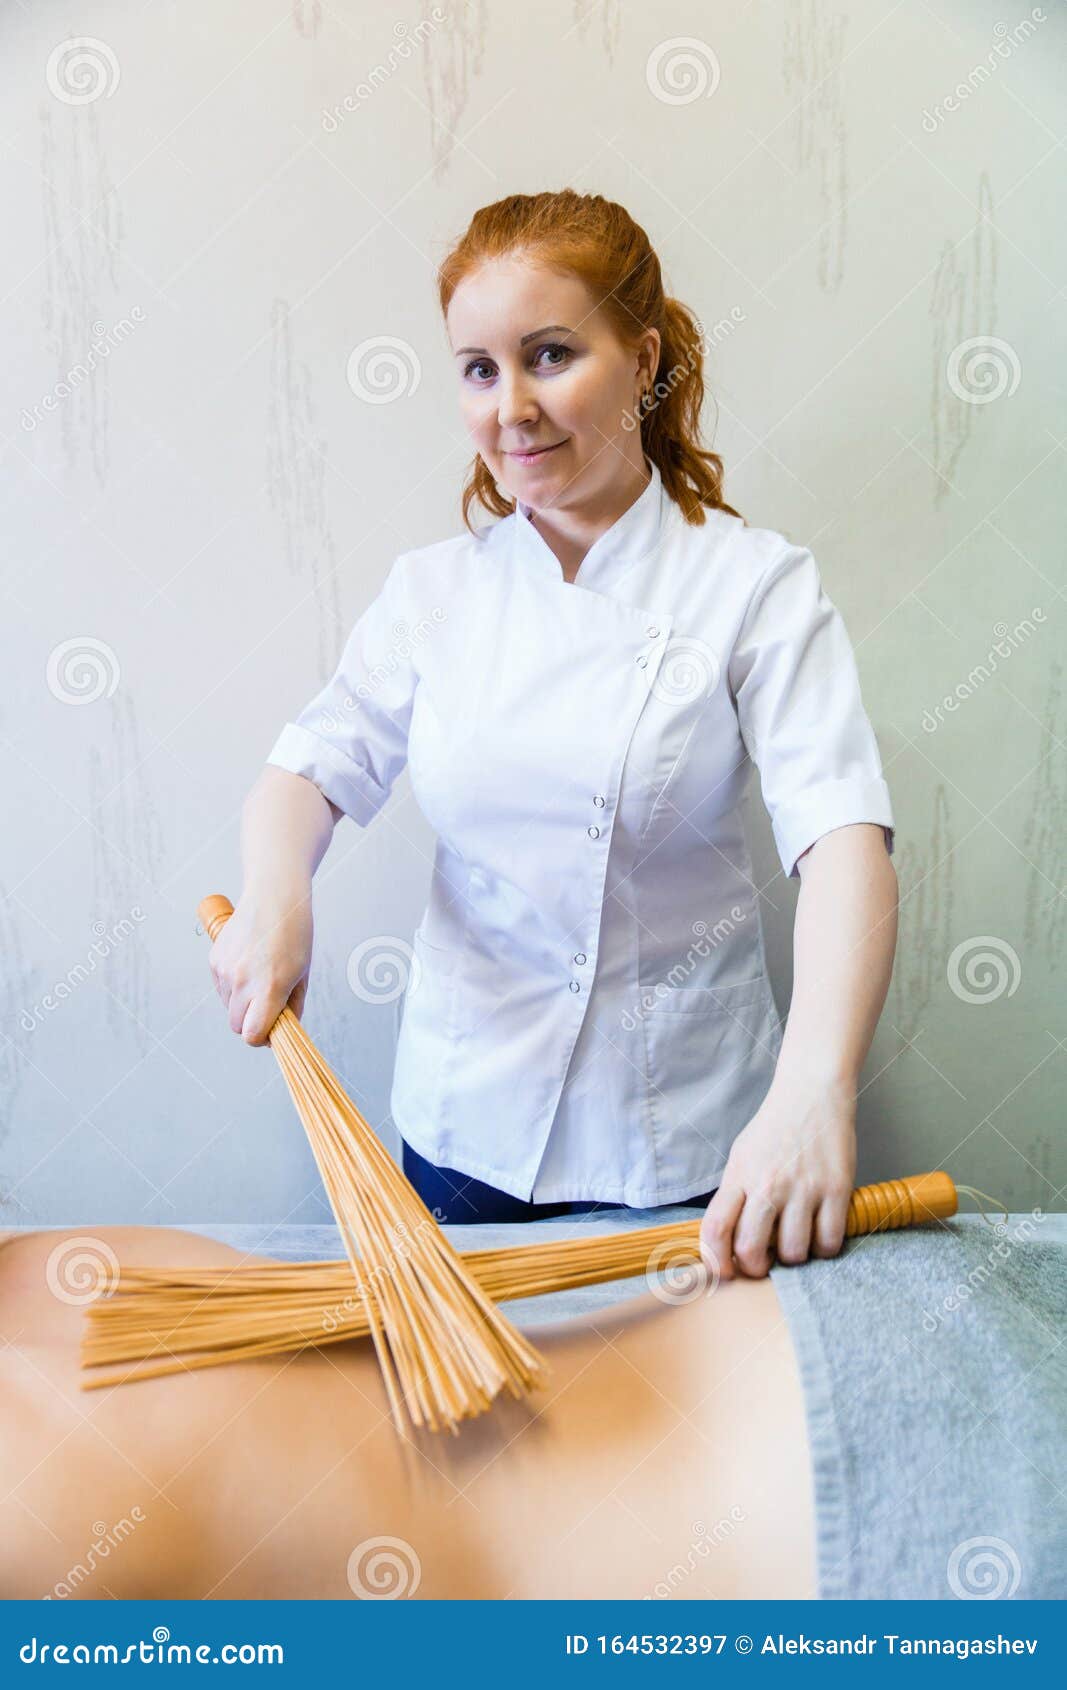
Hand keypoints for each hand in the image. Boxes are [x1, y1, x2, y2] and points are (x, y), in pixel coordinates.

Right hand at [209, 884, 312, 1045]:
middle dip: (251, 1023)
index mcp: (269, 988)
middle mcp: (242, 982)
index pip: (252, 1035)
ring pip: (228, 1007)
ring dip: (242, 1004)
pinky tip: (249, 965)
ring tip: (260, 978)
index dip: (262, 1038)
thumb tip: (283, 1029)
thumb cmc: (294, 934)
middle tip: (267, 1009)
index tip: (271, 1032)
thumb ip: (292, 1006)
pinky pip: (221, 988)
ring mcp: (225, 971)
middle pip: (237, 1026)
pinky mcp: (215, 961)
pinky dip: (233, 986)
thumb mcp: (302, 974)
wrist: (273, 897)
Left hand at [698, 1075, 857, 1279]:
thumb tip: (727, 1239)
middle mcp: (767, 1184)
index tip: (727, 1272)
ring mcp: (803, 1188)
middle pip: (750, 1248)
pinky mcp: (836, 1189)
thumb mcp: (741, 1156)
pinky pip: (829, 1240)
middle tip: (765, 1264)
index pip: (715, 1229)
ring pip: (793, 1252)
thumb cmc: (775, 1128)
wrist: (812, 1094)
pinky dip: (825, 1249)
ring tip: (797, 1244)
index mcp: (739, 1176)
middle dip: (756, 1268)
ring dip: (794, 1259)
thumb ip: (735, 1195)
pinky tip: (821, 1236)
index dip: (717, 1261)